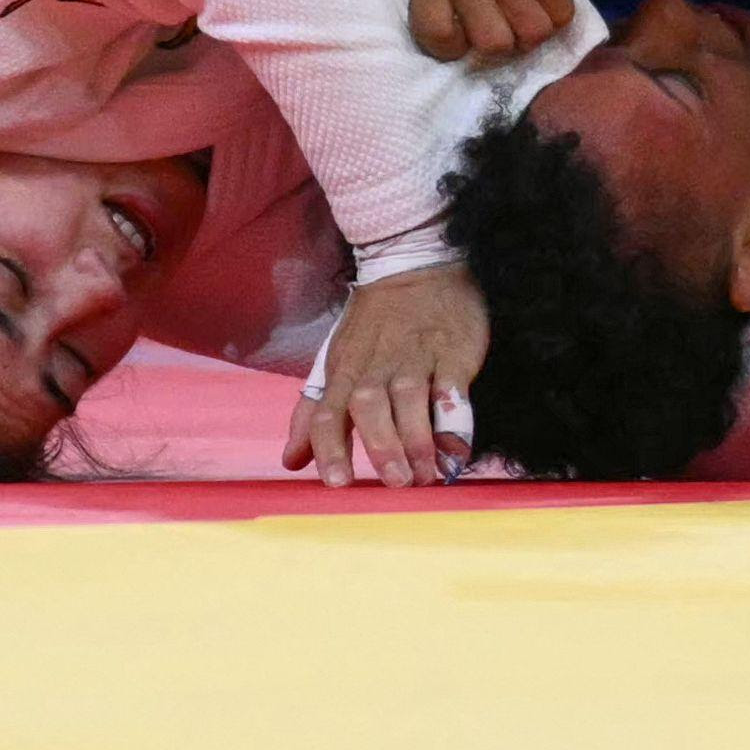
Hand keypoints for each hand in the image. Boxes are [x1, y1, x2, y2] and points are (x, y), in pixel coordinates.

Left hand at [281, 262, 489, 486]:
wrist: (416, 266)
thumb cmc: (374, 325)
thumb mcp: (335, 361)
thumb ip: (313, 412)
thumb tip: (291, 460)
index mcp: (344, 371)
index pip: (327, 412)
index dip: (331, 448)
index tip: (338, 483)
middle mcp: (376, 367)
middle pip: (369, 407)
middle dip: (381, 446)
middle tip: (395, 483)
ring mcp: (415, 359)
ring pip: (410, 399)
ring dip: (418, 439)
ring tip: (427, 474)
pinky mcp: (452, 353)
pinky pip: (452, 389)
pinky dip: (455, 419)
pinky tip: (458, 448)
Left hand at [409, 0, 598, 63]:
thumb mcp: (452, 1)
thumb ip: (445, 32)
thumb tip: (458, 70)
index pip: (439, 38)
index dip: (458, 49)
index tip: (464, 35)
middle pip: (493, 43)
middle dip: (507, 40)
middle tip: (505, 19)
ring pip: (531, 32)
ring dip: (535, 30)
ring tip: (526, 10)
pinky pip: (558, 17)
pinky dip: (559, 15)